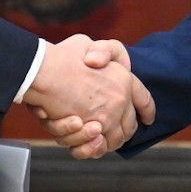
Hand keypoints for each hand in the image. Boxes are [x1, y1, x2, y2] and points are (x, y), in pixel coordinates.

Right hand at [24, 37, 152, 157]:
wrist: (43, 71)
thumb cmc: (62, 56)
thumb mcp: (86, 43)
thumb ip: (99, 52)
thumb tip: (98, 61)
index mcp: (124, 80)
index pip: (145, 100)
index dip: (147, 111)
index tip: (147, 118)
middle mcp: (120, 101)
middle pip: (130, 126)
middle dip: (123, 130)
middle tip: (112, 129)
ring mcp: (107, 118)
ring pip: (114, 140)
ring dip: (105, 141)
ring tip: (94, 134)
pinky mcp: (90, 132)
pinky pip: (95, 148)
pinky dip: (90, 148)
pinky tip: (86, 140)